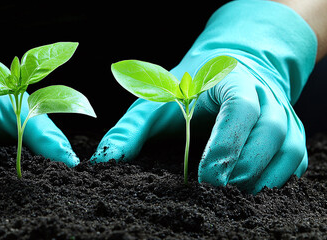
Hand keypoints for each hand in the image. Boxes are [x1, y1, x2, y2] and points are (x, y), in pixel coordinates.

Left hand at [92, 0, 316, 193]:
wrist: (224, 72)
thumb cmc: (184, 91)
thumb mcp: (153, 102)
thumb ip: (129, 130)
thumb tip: (103, 162)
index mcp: (232, 79)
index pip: (240, 109)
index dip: (226, 144)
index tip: (205, 178)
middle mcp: (265, 95)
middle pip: (272, 132)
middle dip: (244, 168)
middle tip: (216, 193)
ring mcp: (283, 114)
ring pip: (289, 149)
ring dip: (262, 179)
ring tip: (231, 198)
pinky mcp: (289, 134)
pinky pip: (295, 161)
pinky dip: (277, 181)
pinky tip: (249, 193)